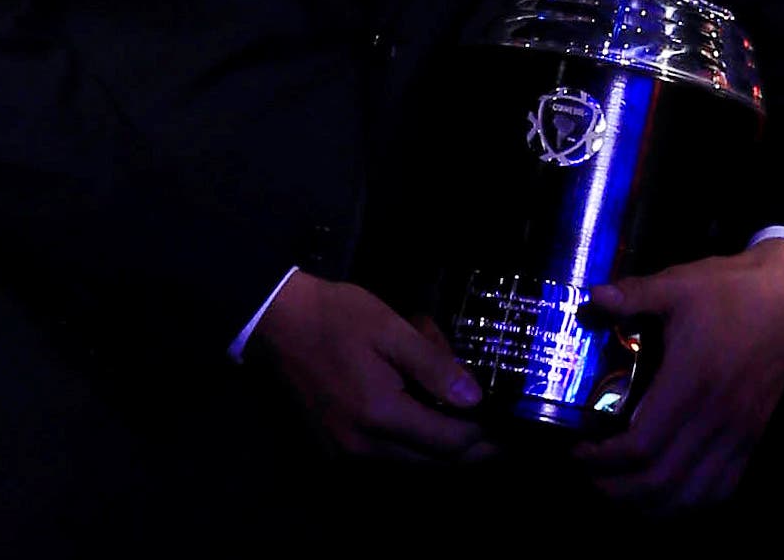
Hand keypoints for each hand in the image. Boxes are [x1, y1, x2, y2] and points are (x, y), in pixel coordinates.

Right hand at [246, 272, 494, 462]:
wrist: (278, 322)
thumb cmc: (337, 318)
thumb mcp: (391, 330)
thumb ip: (434, 366)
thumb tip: (475, 401)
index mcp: (380, 415)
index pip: (448, 444)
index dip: (482, 439)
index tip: (506, 428)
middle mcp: (363, 447)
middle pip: (432, 464)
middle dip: (466, 450)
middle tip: (494, 434)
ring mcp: (345, 453)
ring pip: (410, 465)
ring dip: (438, 448)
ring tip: (460, 420)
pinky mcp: (333, 449)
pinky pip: (385, 458)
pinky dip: (410, 445)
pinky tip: (421, 419)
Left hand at [572, 242, 783, 508]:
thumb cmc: (728, 291)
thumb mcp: (677, 284)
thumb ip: (632, 294)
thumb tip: (591, 297)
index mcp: (690, 382)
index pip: (642, 445)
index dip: (604, 459)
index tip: (578, 451)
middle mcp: (715, 418)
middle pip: (660, 481)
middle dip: (616, 488)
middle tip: (588, 476)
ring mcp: (738, 434)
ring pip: (691, 495)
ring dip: (650, 504)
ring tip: (619, 490)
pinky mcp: (752, 438)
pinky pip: (721, 489)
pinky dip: (689, 502)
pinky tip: (665, 494)